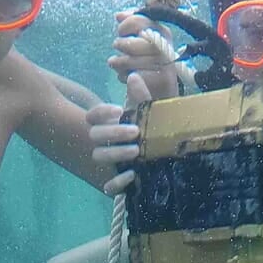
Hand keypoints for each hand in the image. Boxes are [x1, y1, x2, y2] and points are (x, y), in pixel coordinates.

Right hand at [88, 72, 152, 195]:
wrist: (171, 159)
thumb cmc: (157, 131)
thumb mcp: (152, 114)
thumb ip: (142, 97)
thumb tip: (133, 76)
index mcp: (110, 124)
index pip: (92, 116)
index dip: (100, 112)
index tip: (118, 109)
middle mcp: (106, 143)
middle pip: (95, 135)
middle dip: (113, 132)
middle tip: (135, 132)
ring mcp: (111, 163)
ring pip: (98, 156)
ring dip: (115, 153)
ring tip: (137, 151)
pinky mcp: (119, 182)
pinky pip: (109, 186)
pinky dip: (118, 182)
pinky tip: (133, 174)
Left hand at [108, 11, 179, 100]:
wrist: (159, 97)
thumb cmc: (147, 66)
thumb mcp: (142, 43)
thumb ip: (133, 26)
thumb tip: (119, 15)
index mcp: (164, 33)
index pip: (144, 20)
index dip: (129, 24)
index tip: (121, 31)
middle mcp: (167, 48)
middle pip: (137, 42)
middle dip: (122, 44)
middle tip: (116, 47)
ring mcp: (165, 67)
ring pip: (133, 60)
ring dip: (119, 62)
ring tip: (114, 63)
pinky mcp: (159, 82)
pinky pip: (134, 76)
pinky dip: (124, 76)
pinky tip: (122, 77)